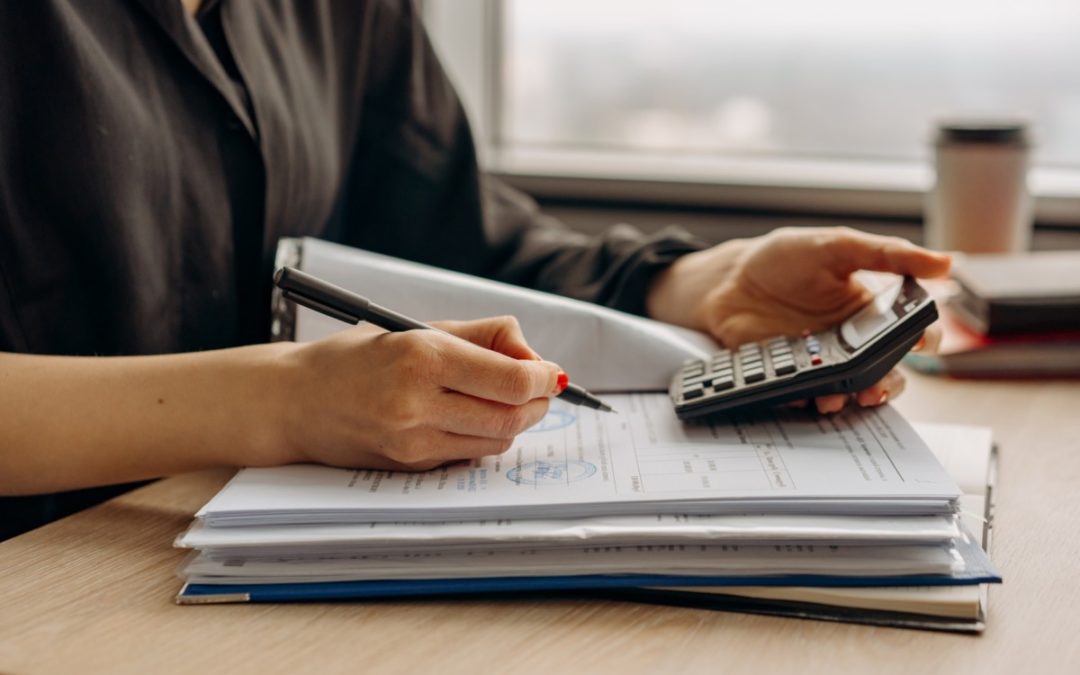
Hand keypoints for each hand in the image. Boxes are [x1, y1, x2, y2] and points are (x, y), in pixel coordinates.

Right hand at [274, 316, 561, 470]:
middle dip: (536, 403)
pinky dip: (483, 437)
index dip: (542, 378)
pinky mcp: (409, 466)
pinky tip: (469, 417)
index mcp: (422, 358)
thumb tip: (534, 357)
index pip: (511, 381)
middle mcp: (417, 403)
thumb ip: (483, 336)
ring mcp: (412, 441)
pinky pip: (468, 455)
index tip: (550, 373)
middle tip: (538, 388)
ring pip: (495, 441)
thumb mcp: (419, 329)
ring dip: (514, 422)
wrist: (295, 401)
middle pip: (512, 417)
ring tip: (504, 401)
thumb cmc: (358, 358)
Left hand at [647, 227, 950, 412]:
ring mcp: (822, 360)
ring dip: (851, 397)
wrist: (728, 280)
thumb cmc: (784, 258)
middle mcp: (852, 339)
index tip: (919, 343)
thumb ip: (886, 254)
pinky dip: (809, 398)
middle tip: (877, 384)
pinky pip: (808, 394)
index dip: (924, 340)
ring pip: (852, 389)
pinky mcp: (791, 374)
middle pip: (887, 370)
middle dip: (888, 382)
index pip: (913, 330)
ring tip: (841, 396)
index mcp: (872, 309)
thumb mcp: (836, 245)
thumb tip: (945, 261)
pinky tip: (805, 393)